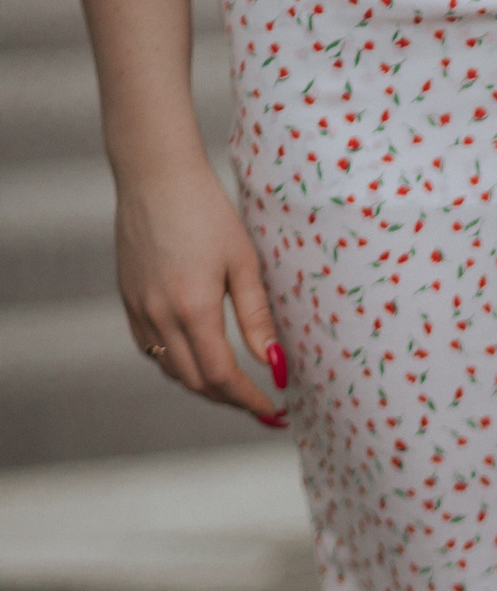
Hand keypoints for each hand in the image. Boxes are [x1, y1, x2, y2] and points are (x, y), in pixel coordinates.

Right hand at [116, 159, 287, 424]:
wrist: (156, 179)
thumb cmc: (208, 213)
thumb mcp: (244, 263)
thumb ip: (257, 317)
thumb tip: (275, 363)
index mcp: (193, 308)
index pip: (222, 376)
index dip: (249, 400)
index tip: (274, 411)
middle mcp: (159, 315)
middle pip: (194, 381)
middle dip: (229, 399)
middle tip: (262, 404)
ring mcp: (138, 309)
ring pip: (170, 368)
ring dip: (203, 384)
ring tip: (236, 387)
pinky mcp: (128, 299)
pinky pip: (151, 348)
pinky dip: (177, 363)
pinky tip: (200, 357)